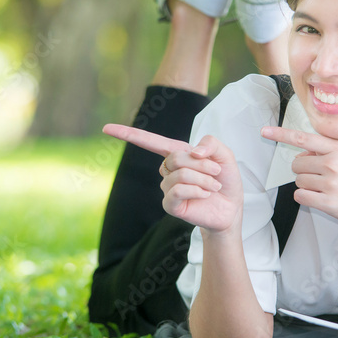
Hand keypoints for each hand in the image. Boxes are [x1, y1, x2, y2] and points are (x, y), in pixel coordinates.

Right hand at [103, 124, 243, 233]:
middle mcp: (168, 170)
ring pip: (180, 174)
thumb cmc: (224, 180)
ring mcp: (167, 188)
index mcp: (177, 154)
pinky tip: (205, 195)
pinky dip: (197, 190)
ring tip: (213, 186)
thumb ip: (211, 143)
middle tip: (216, 172)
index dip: (127, 133)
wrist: (230, 208)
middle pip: (176, 157)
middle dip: (202, 164)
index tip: (106, 128)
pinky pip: (178, 190)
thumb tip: (192, 152)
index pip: (149, 141)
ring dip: (203, 178)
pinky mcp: (170, 205)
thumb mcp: (225, 155)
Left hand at [260, 125, 337, 229]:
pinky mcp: (328, 202)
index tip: (264, 131)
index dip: (281, 134)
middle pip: (296, 164)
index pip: (303, 138)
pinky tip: (322, 199)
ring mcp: (330, 183)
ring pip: (298, 181)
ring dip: (307, 186)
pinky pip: (300, 197)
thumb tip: (302, 153)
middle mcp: (333, 163)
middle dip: (304, 171)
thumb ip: (326, 152)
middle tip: (321, 177)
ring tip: (327, 189)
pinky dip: (306, 198)